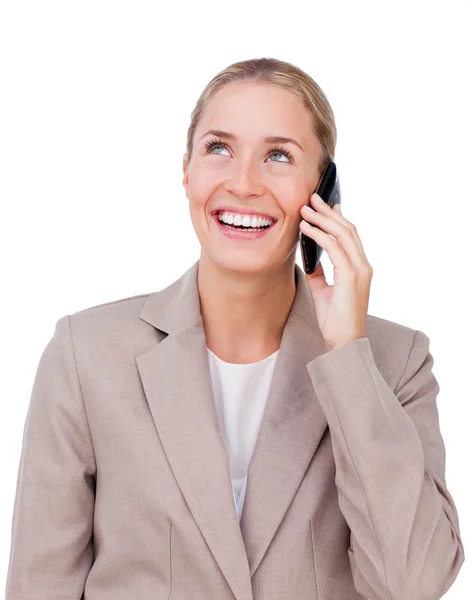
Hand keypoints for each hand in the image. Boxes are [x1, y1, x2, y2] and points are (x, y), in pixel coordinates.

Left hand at [299, 193, 372, 350]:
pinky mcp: (351, 277)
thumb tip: (307, 257)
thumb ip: (318, 272)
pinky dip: (319, 235)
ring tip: (305, 209)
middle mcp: (363, 265)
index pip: (350, 236)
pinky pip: (334, 248)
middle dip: (328, 211)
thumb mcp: (323, 290)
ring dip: (322, 219)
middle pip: (347, 229)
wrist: (344, 342)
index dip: (337, 218)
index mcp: (360, 268)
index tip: (324, 206)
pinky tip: (306, 228)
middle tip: (312, 198)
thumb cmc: (335, 320)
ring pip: (342, 234)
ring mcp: (360, 270)